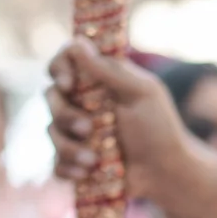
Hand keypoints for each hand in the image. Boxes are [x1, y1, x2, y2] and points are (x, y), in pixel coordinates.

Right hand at [47, 40, 197, 200]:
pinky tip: (85, 173)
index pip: (65, 61)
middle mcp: (83, 101)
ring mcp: (77, 132)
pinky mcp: (75, 160)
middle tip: (87, 128)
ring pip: (51, 131)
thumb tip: (78, 44)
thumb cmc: (159, 128)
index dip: (59, 68)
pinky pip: (56, 162)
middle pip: (51, 96)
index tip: (68, 84)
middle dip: (64, 114)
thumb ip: (110, 70)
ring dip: (69, 147)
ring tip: (93, 160)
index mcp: (98, 80)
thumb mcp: (141, 93)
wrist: (166, 172)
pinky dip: (67, 168)